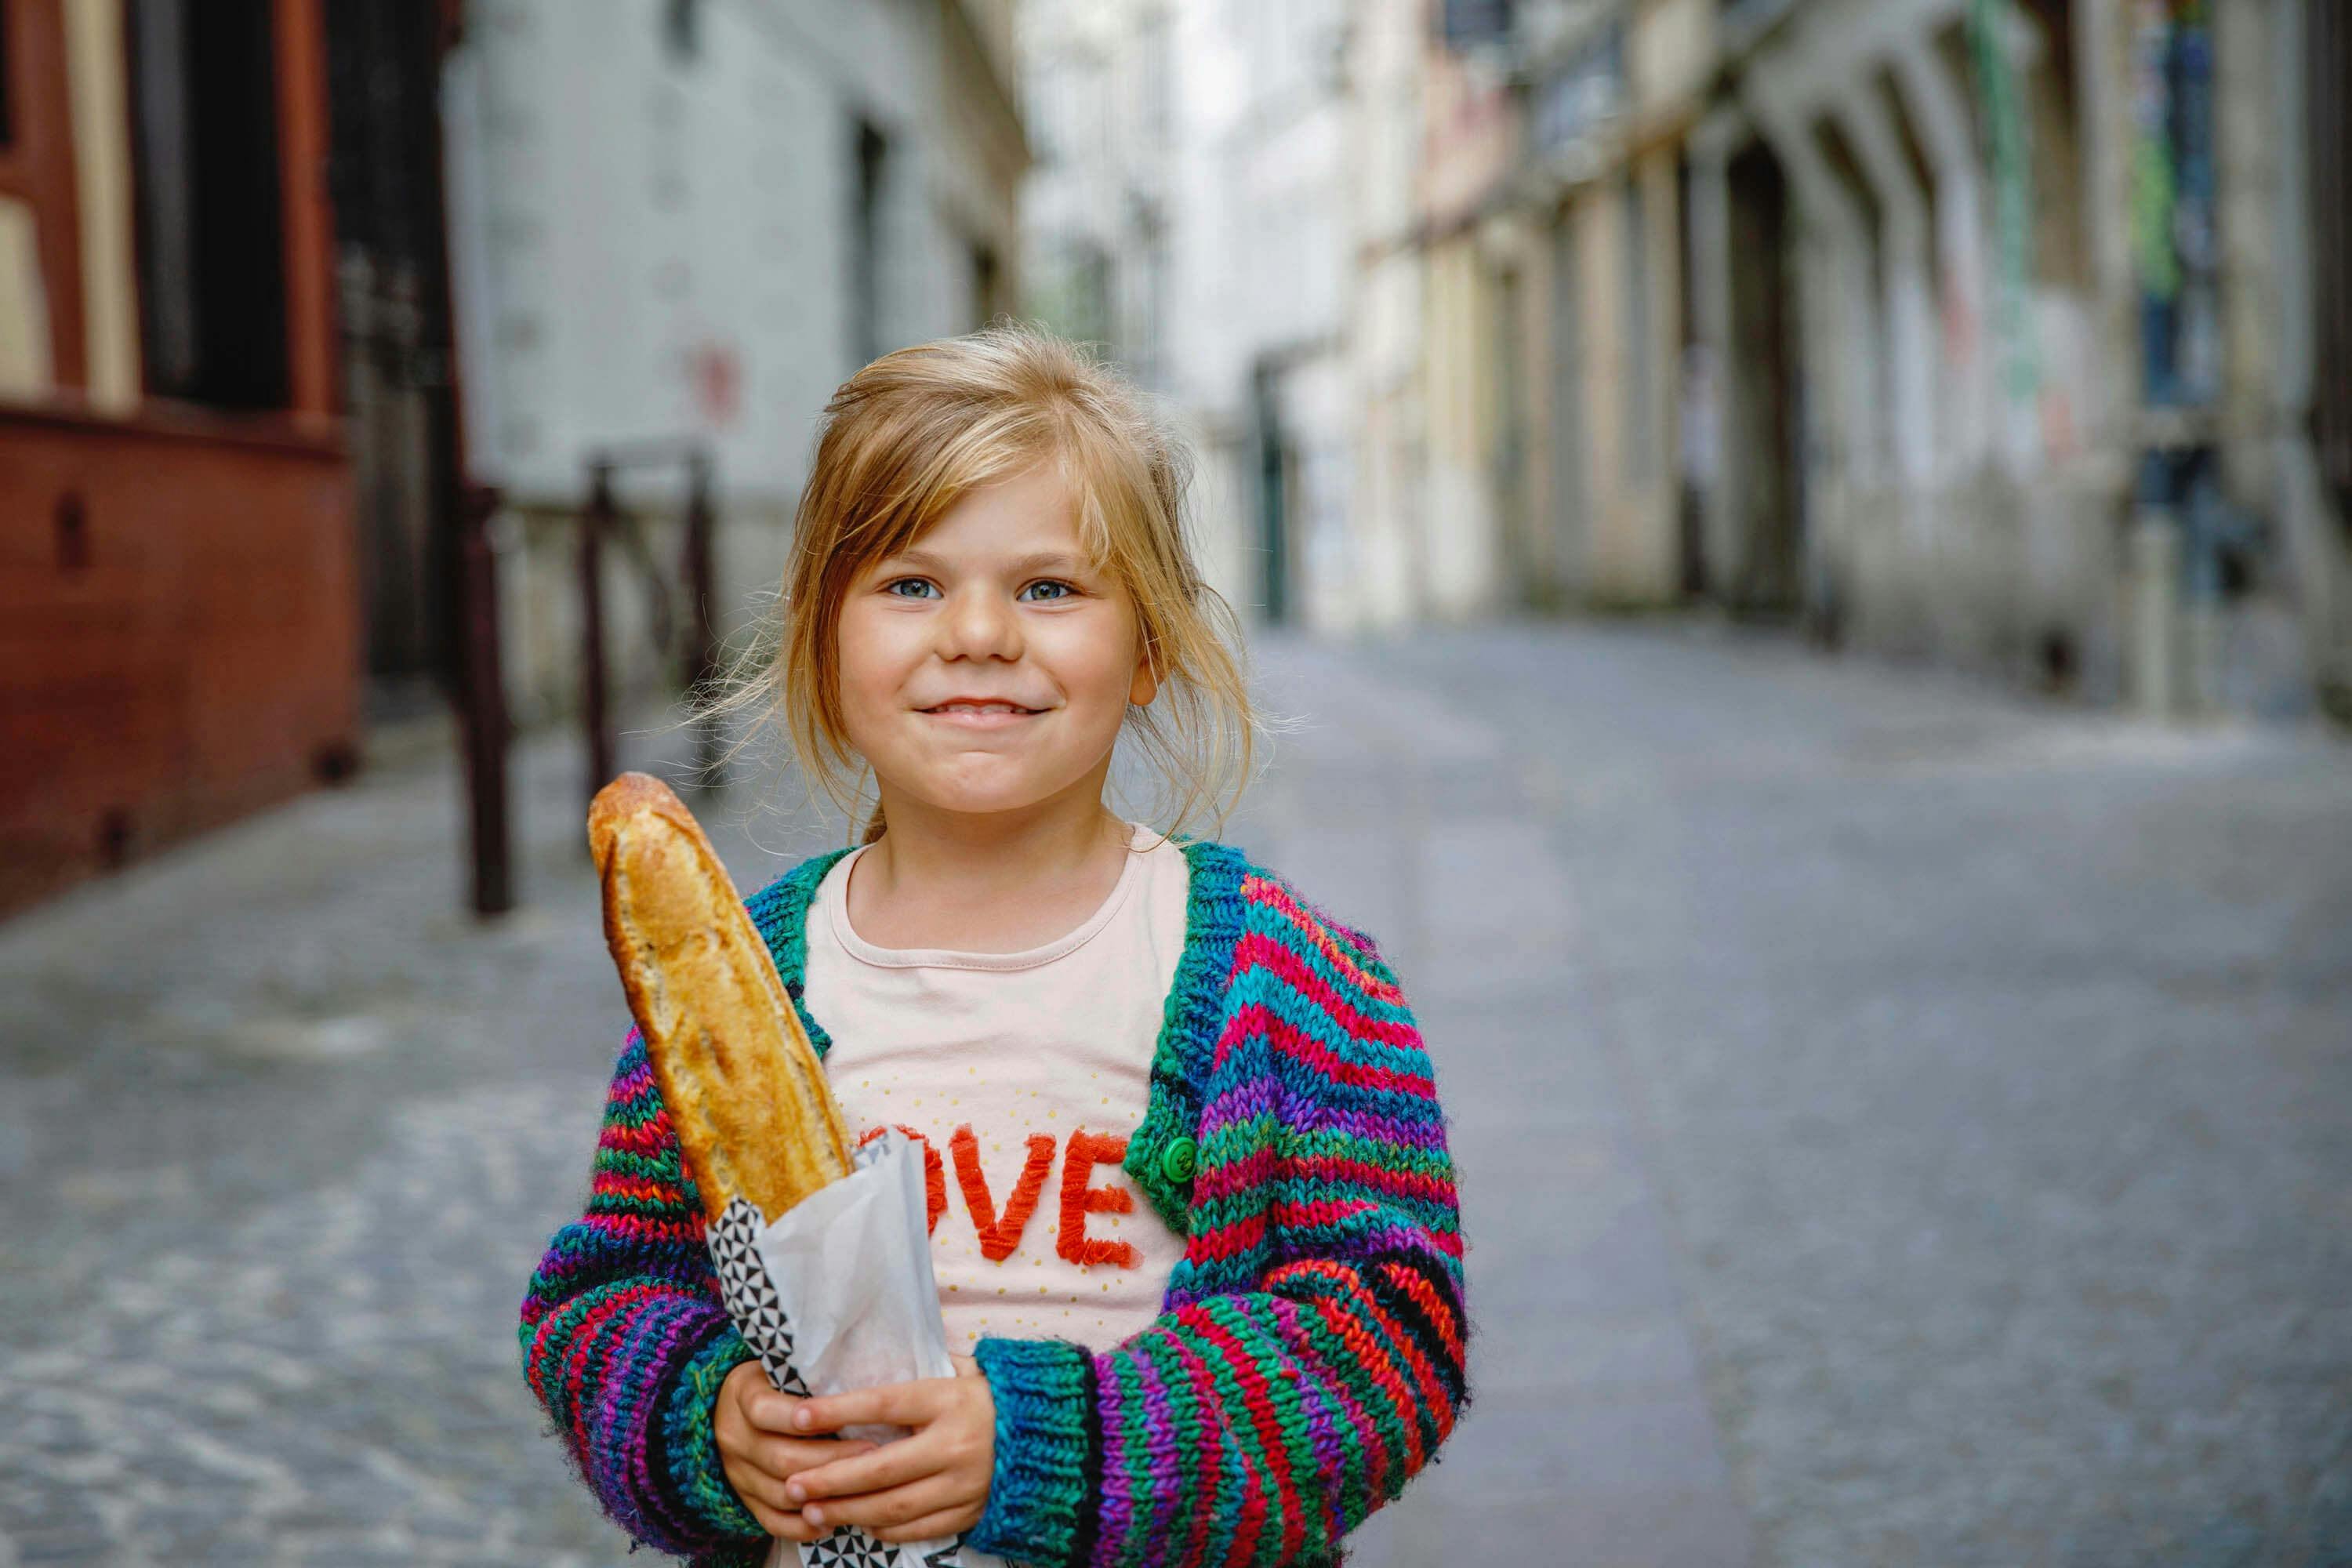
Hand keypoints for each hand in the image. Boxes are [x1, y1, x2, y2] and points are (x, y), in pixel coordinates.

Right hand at [713, 1359, 877, 1540]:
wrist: (724, 1407)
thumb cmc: (772, 1380)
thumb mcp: (779, 1366)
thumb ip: (809, 1375)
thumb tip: (862, 1384)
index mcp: (742, 1395)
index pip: (767, 1410)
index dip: (808, 1417)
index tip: (849, 1416)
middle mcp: (735, 1437)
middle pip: (782, 1458)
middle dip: (832, 1459)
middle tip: (873, 1454)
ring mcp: (737, 1473)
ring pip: (781, 1493)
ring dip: (824, 1493)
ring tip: (863, 1488)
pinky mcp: (745, 1499)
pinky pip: (772, 1521)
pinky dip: (803, 1526)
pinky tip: (833, 1519)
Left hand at [782, 1353, 995, 1543]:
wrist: (1055, 1434)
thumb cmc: (994, 1396)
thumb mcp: (962, 1372)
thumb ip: (921, 1367)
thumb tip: (866, 1358)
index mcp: (949, 1400)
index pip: (883, 1404)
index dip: (838, 1411)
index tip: (798, 1416)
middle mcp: (957, 1444)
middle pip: (881, 1468)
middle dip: (830, 1479)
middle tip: (792, 1484)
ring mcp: (966, 1483)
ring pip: (895, 1506)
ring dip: (848, 1510)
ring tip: (812, 1510)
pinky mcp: (972, 1511)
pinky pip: (919, 1528)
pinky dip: (886, 1529)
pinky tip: (859, 1523)